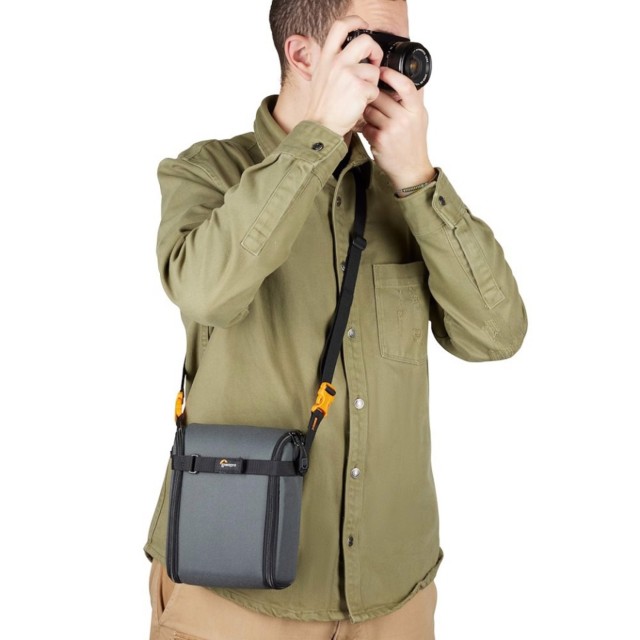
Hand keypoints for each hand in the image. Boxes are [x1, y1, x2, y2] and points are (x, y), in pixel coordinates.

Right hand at [304, 16, 383, 135]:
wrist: (320, 127)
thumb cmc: (321, 106)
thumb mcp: (320, 77)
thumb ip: (332, 62)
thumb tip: (348, 53)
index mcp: (326, 57)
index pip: (340, 26)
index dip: (355, 21)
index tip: (364, 25)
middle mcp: (337, 62)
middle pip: (366, 41)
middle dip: (375, 52)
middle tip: (374, 63)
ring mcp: (348, 74)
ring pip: (373, 70)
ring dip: (372, 83)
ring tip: (360, 95)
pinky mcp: (359, 88)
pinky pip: (375, 89)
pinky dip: (370, 98)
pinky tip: (359, 104)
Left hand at [361, 66, 434, 189]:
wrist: (411, 169)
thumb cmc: (414, 142)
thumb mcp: (420, 118)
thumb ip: (414, 98)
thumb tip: (408, 74)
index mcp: (416, 110)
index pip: (405, 85)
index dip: (391, 75)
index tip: (381, 70)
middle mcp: (405, 119)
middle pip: (380, 96)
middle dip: (374, 98)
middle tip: (374, 103)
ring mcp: (392, 130)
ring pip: (369, 110)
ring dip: (368, 113)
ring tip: (375, 121)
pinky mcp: (379, 140)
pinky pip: (365, 125)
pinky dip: (366, 128)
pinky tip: (374, 133)